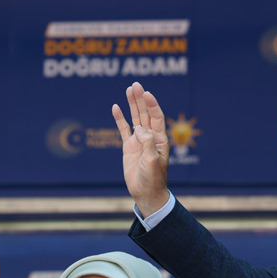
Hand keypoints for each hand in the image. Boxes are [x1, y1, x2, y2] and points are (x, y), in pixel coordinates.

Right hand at [112, 81, 169, 215]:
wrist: (146, 192)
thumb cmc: (154, 178)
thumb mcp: (153, 161)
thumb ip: (147, 143)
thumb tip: (138, 128)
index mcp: (160, 139)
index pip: (156, 117)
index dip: (152, 104)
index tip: (146, 93)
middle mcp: (150, 137)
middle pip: (145, 114)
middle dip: (141, 99)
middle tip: (135, 84)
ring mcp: (139, 141)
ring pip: (135, 118)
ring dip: (132, 104)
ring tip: (128, 89)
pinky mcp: (129, 147)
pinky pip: (123, 129)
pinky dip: (119, 119)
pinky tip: (116, 107)